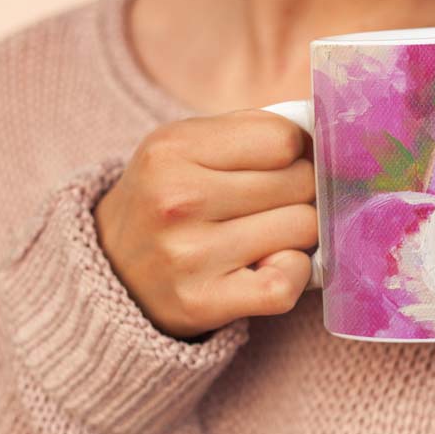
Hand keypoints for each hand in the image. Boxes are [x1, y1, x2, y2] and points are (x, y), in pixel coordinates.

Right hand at [93, 109, 318, 339]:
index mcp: (172, 149)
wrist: (110, 270)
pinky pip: (285, 283)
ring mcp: (189, 254)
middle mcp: (177, 199)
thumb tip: (324, 137)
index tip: (280, 167)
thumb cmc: (167, 201)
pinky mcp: (202, 301)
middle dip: (299, 193)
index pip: (283, 138)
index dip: (294, 151)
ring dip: (297, 234)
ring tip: (266, 235)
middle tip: (272, 205)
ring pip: (302, 229)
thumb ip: (250, 132)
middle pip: (299, 183)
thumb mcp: (185, 148)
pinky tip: (272, 265)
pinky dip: (293, 274)